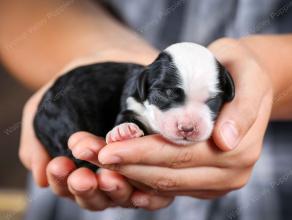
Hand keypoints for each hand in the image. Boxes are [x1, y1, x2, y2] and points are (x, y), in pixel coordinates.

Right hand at [18, 51, 172, 210]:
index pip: (69, 186)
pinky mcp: (155, 166)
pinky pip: (154, 189)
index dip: (62, 181)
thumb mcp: (47, 107)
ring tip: (107, 176)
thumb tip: (39, 176)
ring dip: (113, 191)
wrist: (109, 61)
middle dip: (84, 188)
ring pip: (121, 195)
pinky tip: (141, 185)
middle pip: (93, 196)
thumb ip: (37, 139)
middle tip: (82, 176)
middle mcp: (105, 174)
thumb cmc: (77, 87)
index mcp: (80, 167)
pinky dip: (147, 192)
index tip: (59, 164)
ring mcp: (131, 173)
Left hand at [74, 38, 273, 198]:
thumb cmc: (242, 71)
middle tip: (92, 155)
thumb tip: (225, 141)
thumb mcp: (248, 75)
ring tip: (98, 162)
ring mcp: (219, 182)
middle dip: (127, 167)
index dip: (142, 154)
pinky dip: (144, 180)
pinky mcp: (208, 183)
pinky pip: (172, 188)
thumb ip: (241, 107)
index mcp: (240, 149)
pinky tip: (121, 171)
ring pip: (166, 185)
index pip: (181, 155)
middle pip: (170, 175)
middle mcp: (232, 173)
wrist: (247, 83)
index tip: (107, 148)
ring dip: (130, 175)